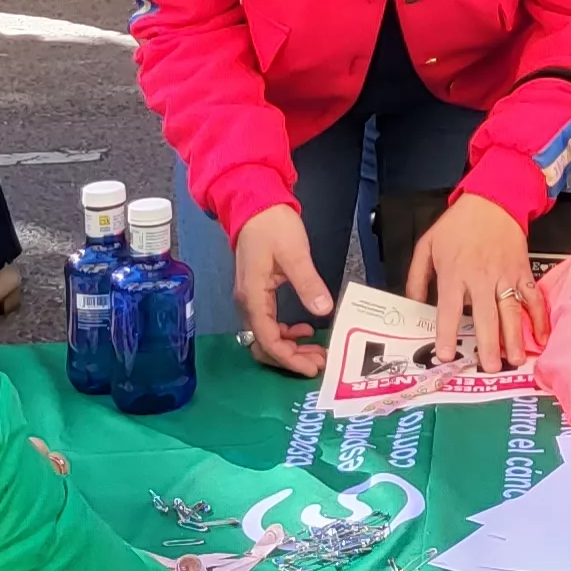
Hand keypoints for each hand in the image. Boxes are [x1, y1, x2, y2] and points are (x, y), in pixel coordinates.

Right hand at [230, 204, 331, 375]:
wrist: (255, 203)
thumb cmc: (273, 225)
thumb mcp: (294, 253)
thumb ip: (308, 283)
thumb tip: (323, 311)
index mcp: (253, 295)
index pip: (268, 339)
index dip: (289, 358)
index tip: (313, 366)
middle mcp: (248, 302)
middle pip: (264, 344)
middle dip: (291, 357)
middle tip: (320, 361)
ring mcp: (251, 298)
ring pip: (266, 336)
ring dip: (290, 347)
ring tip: (316, 350)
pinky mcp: (258, 292)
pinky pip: (268, 323)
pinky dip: (285, 332)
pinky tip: (304, 330)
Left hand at [407, 194, 535, 372]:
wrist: (493, 199)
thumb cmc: (459, 224)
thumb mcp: (427, 245)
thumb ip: (417, 278)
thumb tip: (414, 305)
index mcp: (454, 272)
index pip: (450, 309)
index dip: (448, 333)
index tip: (447, 354)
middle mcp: (481, 277)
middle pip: (485, 316)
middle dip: (488, 344)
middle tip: (490, 367)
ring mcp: (505, 275)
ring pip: (511, 310)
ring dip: (514, 337)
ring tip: (515, 359)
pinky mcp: (522, 271)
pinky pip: (533, 297)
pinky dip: (539, 317)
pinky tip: (541, 337)